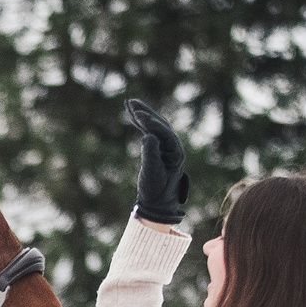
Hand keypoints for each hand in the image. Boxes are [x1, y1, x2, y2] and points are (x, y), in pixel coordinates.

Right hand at [124, 98, 188, 226]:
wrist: (159, 204)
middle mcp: (173, 147)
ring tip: (130, 103)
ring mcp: (166, 148)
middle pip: (160, 124)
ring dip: (143, 114)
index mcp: (175, 153)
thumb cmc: (156, 191)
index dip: (152, 123)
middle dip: (146, 113)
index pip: (164, 133)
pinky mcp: (158, 150)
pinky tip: (133, 116)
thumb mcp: (151, 175)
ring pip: (155, 126)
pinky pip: (150, 132)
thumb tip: (147, 136)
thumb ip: (150, 155)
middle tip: (132, 103)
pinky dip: (141, 123)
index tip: (139, 114)